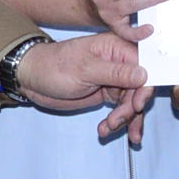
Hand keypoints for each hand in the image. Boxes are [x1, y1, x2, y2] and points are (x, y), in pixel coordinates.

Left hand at [17, 35, 151, 140]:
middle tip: (116, 121)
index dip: (144, 88)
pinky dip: (116, 122)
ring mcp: (114, 79)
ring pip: (131, 102)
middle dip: (130, 109)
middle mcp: (119, 63)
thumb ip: (116, 73)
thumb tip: (144, 74)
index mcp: (116, 48)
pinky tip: (105, 129)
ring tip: (108, 129)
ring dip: (124, 119)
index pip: (144, 67)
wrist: (33, 79)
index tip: (137, 105)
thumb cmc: (54, 66)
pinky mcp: (108, 93)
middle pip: (139, 89)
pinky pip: (121, 109)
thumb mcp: (85, 70)